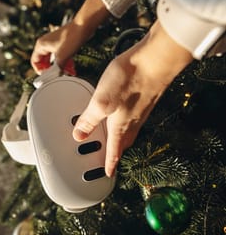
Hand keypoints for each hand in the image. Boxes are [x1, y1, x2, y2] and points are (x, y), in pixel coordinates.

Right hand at [31, 0, 109, 74]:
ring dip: (61, 67)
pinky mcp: (63, 44)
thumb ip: (56, 69)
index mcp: (41, 45)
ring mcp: (54, 43)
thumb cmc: (72, 38)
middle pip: (45, 62)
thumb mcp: (62, 57)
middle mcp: (46, 43)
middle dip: (53, 70)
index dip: (40, 71)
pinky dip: (65, 63)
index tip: (48, 77)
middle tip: (59, 76)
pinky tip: (72, 68)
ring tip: (69, 72)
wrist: (84, 27)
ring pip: (54, 60)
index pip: (35, 62)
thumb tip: (53, 77)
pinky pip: (61, 57)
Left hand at [73, 20, 192, 176]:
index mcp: (121, 125)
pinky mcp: (144, 97)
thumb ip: (89, 119)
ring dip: (121, 138)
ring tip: (113, 139)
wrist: (156, 59)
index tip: (108, 174)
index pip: (114, 151)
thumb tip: (79, 135)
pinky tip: (123, 113)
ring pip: (129, 131)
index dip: (110, 164)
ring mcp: (141, 109)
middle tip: (110, 158)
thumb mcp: (101, 100)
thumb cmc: (131, 79)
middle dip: (116, 153)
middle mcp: (133, 120)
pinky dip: (126, 122)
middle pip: (124, 143)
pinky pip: (134, 118)